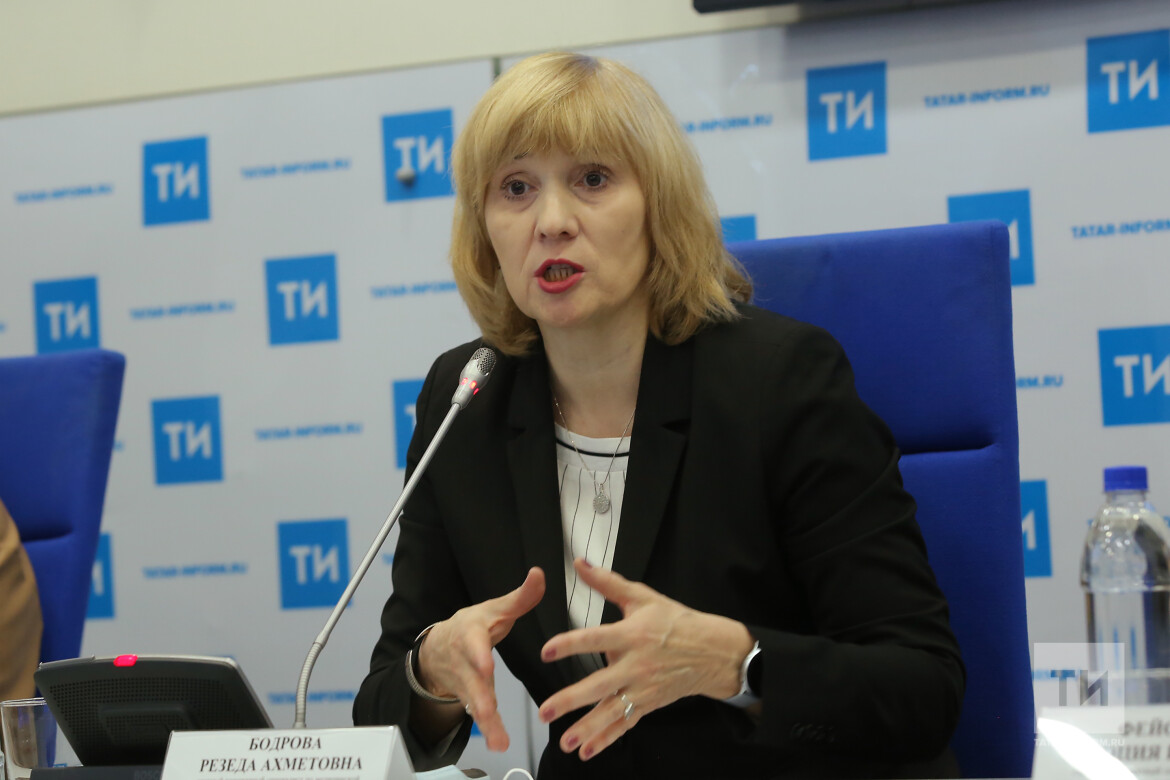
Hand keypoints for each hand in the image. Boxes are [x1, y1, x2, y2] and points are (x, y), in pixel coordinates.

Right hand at [416, 567, 545, 751]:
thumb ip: (520, 597)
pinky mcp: (470, 697)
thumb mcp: (495, 608)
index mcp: (471, 634)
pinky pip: (479, 714)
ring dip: (486, 720)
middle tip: (487, 710)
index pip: (473, 642)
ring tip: (499, 740)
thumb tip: (540, 574)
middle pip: (472, 679)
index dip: (478, 653)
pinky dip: (490, 730)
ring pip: (474, 701)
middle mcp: (465, 660)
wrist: (437, 648)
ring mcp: (466, 681)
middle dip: (479, 696)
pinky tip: (499, 743)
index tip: (486, 665)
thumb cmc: (474, 625)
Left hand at [537, 559, 753, 759]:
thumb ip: (608, 583)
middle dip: (571, 699)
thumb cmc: (676, 622)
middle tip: (546, 710)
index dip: (571, 644)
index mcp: (632, 635)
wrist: (712, 651)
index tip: (547, 651)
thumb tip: (581, 564)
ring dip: (586, 728)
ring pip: (611, 711)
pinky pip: (625, 724)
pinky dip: (607, 739)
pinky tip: (587, 751)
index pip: (596, 640)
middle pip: (600, 684)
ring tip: (565, 740)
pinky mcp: (648, 703)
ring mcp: (643, 688)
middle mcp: (636, 665)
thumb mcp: (643, 597)